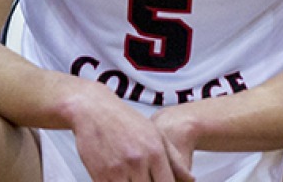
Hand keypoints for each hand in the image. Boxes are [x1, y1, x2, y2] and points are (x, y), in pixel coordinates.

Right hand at [69, 85, 193, 181]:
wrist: (92, 108)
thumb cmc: (123, 119)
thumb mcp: (155, 133)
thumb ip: (175, 159)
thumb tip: (191, 179)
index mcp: (155, 151)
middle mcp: (138, 161)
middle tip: (144, 178)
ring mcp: (119, 169)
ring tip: (132, 177)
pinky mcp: (100, 175)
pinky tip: (120, 178)